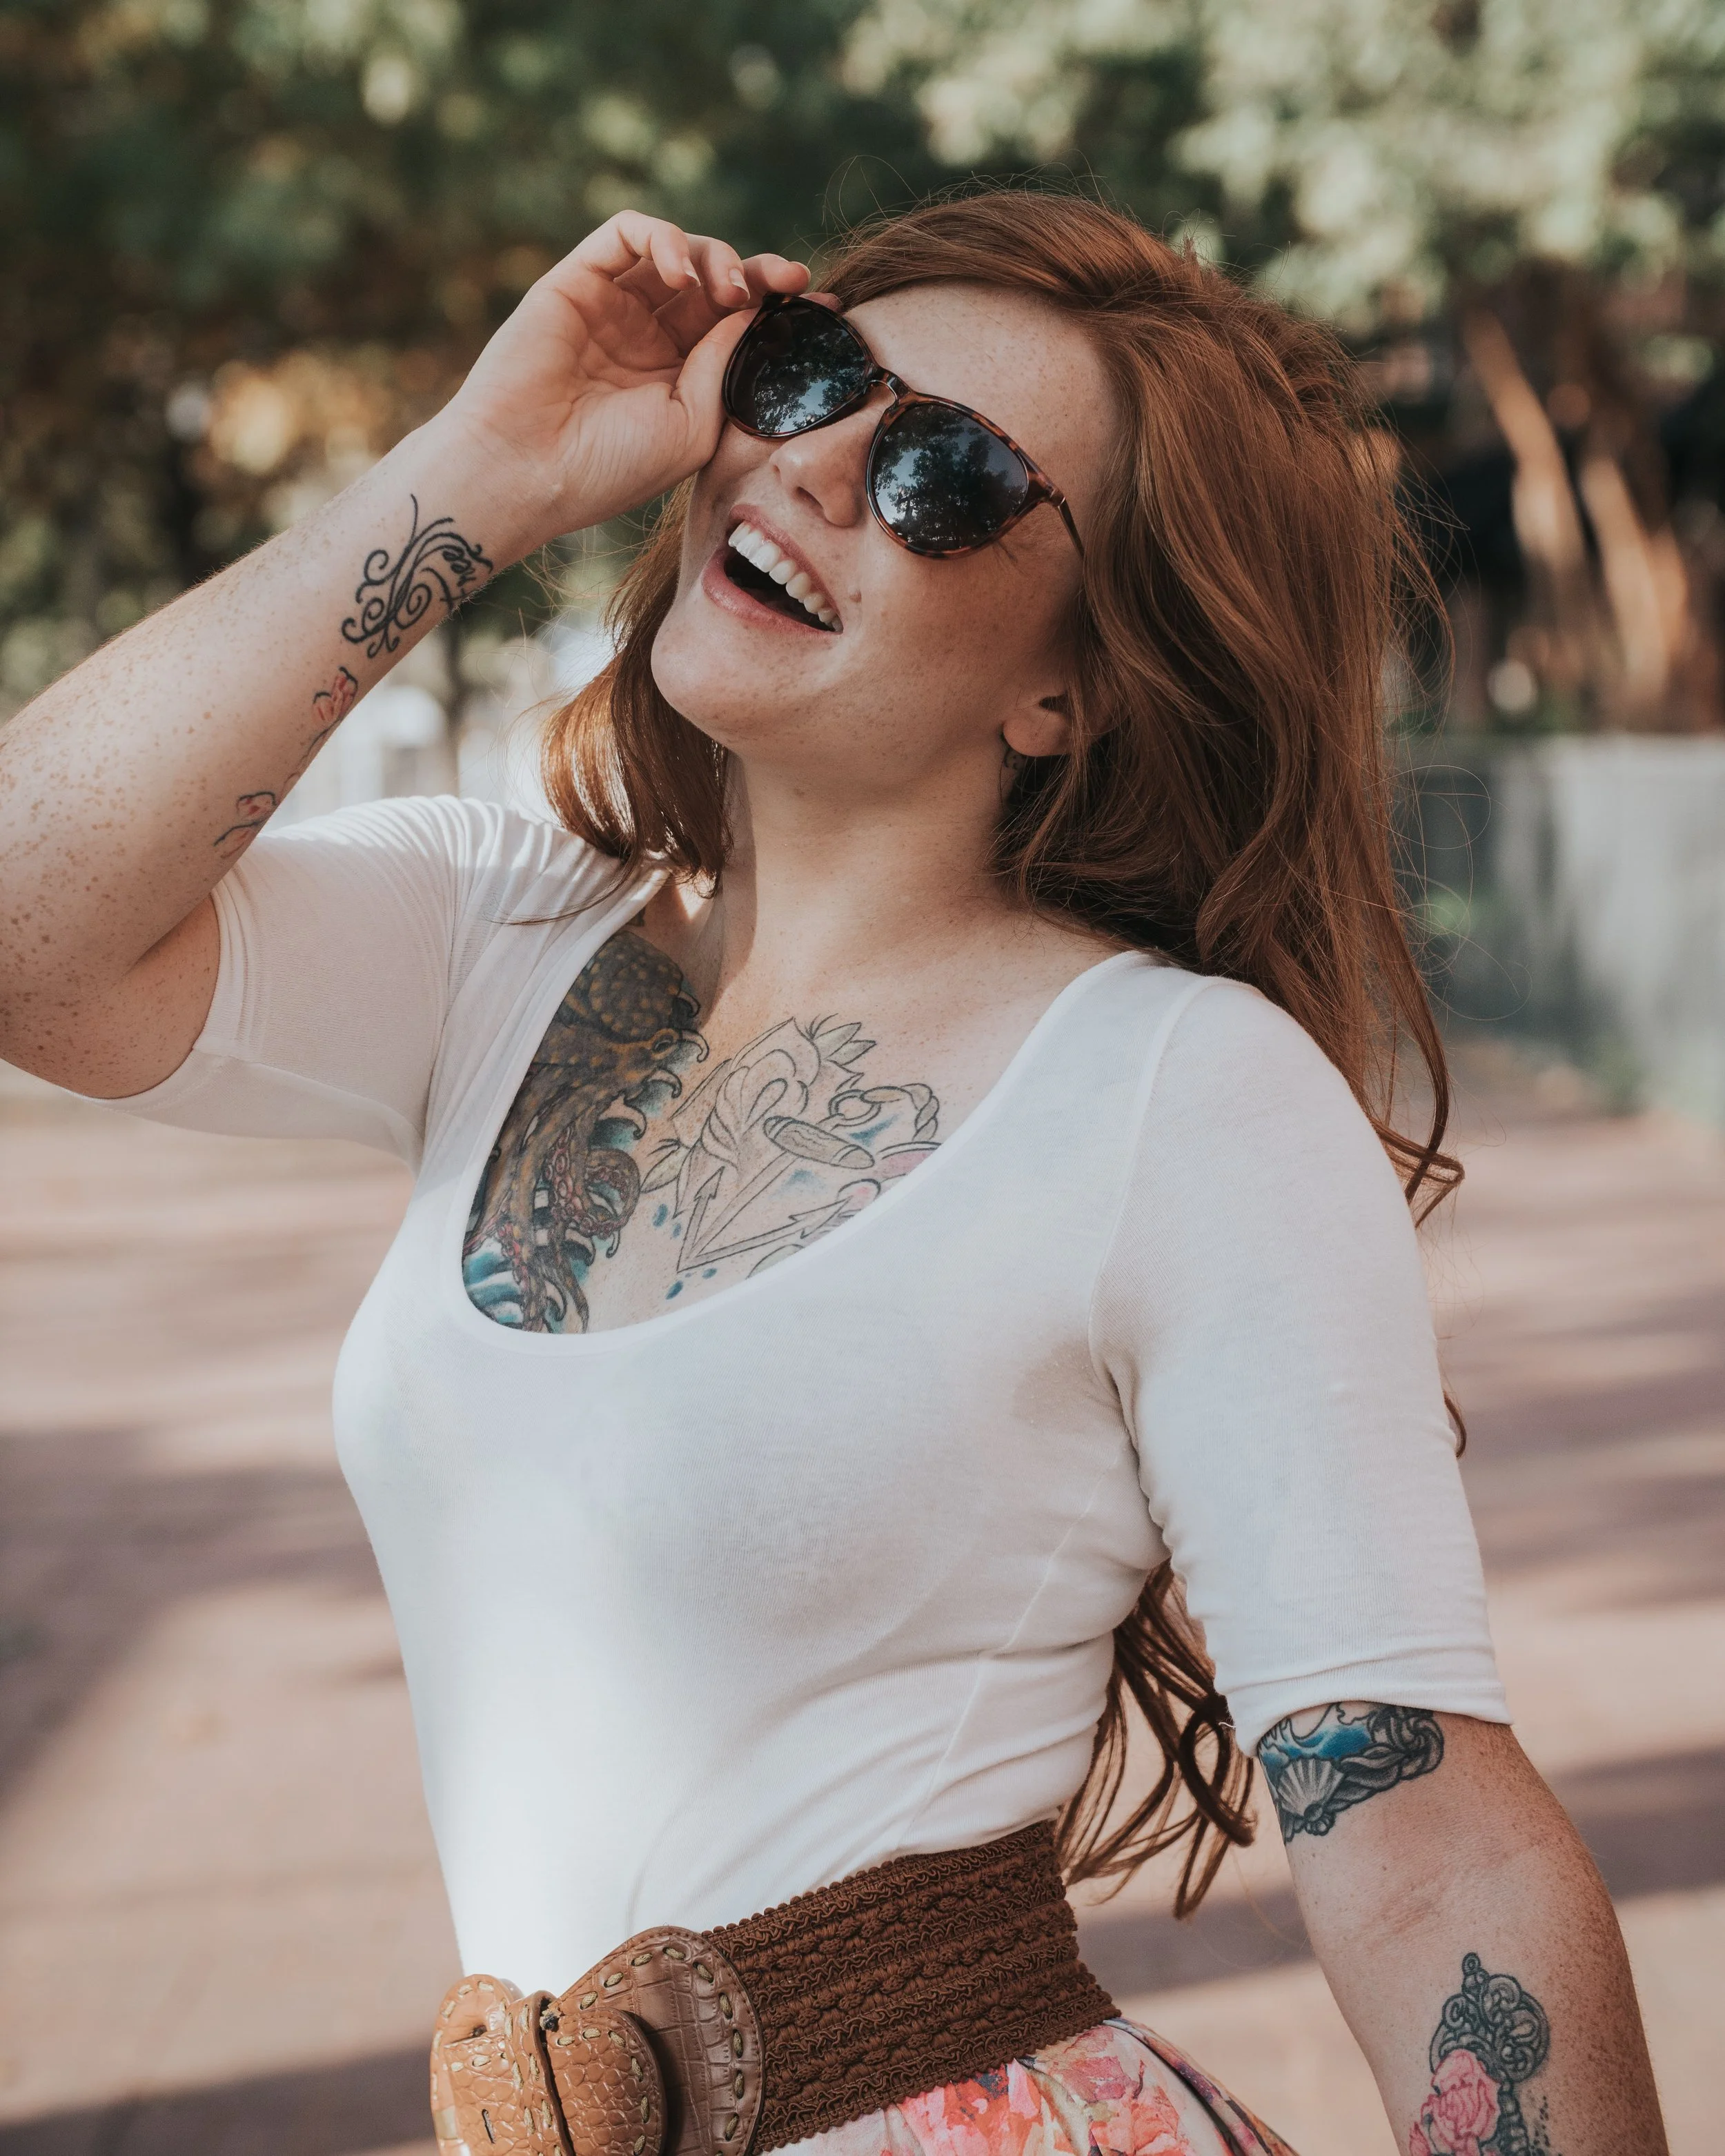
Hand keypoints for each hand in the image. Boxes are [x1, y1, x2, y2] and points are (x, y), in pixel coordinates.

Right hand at [440, 212, 809, 550]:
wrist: (528, 471)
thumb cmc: (609, 467)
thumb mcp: (694, 424)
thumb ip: (726, 364)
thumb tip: (758, 310)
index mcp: (678, 378)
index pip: (737, 326)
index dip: (779, 310)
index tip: (822, 306)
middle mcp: (647, 338)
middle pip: (716, 283)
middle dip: (759, 275)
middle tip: (789, 281)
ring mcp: (613, 306)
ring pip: (678, 252)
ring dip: (716, 257)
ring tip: (727, 289)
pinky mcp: (577, 280)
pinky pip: (627, 234)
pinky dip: (664, 238)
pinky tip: (682, 274)